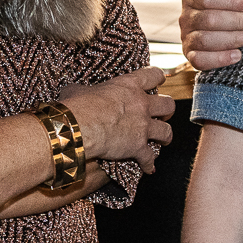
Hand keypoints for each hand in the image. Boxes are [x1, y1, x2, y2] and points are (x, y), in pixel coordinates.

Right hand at [61, 67, 175, 172]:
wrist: (78, 129)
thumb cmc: (77, 107)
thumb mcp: (78, 90)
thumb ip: (84, 90)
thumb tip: (73, 91)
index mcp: (129, 85)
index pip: (153, 75)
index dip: (158, 78)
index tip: (159, 81)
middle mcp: (141, 104)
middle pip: (168, 104)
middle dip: (167, 110)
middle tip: (163, 114)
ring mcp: (142, 126)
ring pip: (166, 131)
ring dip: (165, 136)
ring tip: (163, 140)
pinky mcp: (138, 147)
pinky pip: (149, 157)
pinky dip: (149, 164)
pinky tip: (148, 167)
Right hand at [180, 0, 242, 71]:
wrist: (222, 22)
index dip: (232, 1)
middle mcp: (186, 15)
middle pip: (209, 19)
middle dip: (239, 21)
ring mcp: (186, 37)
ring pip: (205, 40)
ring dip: (234, 39)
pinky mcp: (191, 55)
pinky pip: (199, 60)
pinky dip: (219, 59)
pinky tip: (239, 55)